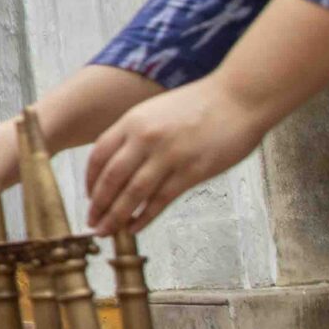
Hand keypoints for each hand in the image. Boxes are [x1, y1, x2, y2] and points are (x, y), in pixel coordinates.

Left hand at [83, 75, 267, 233]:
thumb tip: (119, 162)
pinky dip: (144, 217)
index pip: (99, 155)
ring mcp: (169, 155)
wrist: (239, 98)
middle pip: (111, 178)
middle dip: (98, 204)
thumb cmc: (201, 103)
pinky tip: (135, 228)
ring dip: (116, 216)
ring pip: (133, 193)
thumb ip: (136, 133)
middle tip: (91, 222)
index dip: (90, 180)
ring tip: (106, 231)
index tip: (89, 197)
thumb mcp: (157, 110)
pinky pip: (161, 200)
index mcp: (134, 121)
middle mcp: (146, 138)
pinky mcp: (192, 171)